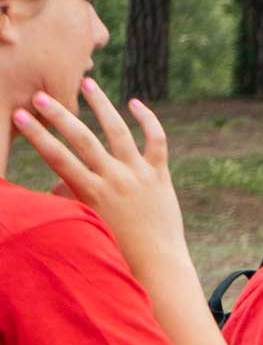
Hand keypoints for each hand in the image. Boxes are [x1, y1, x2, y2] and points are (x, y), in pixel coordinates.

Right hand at [11, 81, 189, 276]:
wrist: (156, 262)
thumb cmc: (114, 247)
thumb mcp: (84, 223)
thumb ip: (68, 199)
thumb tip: (57, 183)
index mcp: (89, 192)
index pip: (56, 157)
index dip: (36, 135)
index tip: (19, 116)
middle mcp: (113, 178)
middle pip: (81, 139)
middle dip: (58, 115)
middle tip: (40, 95)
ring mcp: (138, 174)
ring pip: (118, 130)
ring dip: (101, 104)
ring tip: (87, 82)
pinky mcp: (160, 174)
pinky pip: (156, 139)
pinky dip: (147, 119)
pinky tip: (135, 103)